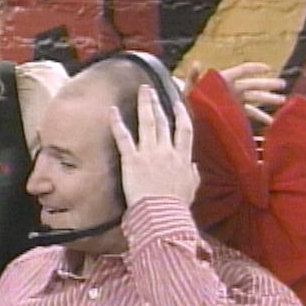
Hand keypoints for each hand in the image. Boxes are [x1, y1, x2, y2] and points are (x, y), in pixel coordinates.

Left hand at [110, 85, 199, 207]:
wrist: (162, 215)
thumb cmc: (176, 207)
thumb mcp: (190, 189)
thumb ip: (192, 175)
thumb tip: (193, 166)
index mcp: (182, 157)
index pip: (184, 129)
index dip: (180, 114)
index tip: (176, 103)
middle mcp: (167, 151)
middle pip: (163, 120)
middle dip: (157, 103)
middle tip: (150, 89)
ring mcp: (149, 153)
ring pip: (147, 122)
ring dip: (144, 104)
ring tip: (141, 90)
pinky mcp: (132, 159)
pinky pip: (123, 137)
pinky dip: (117, 122)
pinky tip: (112, 110)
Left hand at [184, 61, 285, 124]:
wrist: (186, 114)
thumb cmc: (187, 99)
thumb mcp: (189, 88)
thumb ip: (193, 76)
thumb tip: (196, 62)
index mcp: (223, 80)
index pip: (242, 71)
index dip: (254, 68)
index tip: (268, 68)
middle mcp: (231, 89)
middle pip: (253, 85)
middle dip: (267, 85)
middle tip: (282, 85)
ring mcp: (234, 101)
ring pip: (255, 99)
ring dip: (268, 99)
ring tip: (282, 102)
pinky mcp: (234, 112)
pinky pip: (250, 113)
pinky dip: (260, 117)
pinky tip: (270, 122)